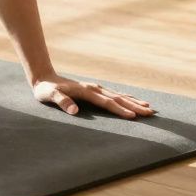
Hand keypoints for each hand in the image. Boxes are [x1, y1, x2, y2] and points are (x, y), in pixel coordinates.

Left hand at [31, 74, 155, 117]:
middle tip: (151, 113)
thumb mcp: (49, 96)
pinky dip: (126, 98)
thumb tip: (74, 111)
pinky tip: (134, 101)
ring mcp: (96, 88)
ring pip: (119, 95)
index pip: (107, 102)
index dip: (120, 110)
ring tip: (149, 108)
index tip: (133, 116)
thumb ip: (61, 102)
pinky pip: (115, 94)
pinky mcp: (95, 90)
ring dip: (134, 102)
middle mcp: (94, 88)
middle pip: (118, 98)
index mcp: (86, 91)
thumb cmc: (46, 89)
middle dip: (135, 106)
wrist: (44, 78)